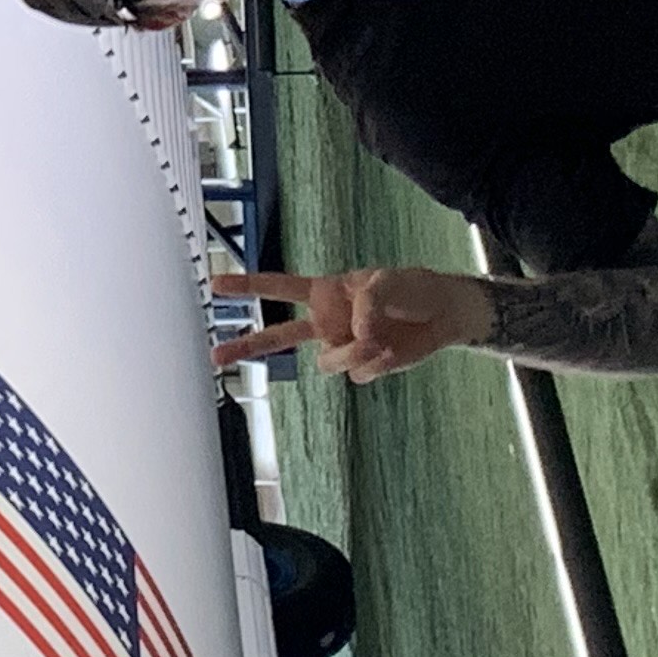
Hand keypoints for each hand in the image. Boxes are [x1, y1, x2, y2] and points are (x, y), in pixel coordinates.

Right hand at [218, 265, 495, 382]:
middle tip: (214, 354)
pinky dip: (375, 365)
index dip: (247, 286)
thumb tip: (356, 336)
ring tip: (380, 339)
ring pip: (327, 362)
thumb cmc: (411, 288)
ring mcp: (343, 346)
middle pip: (278, 336)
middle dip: (246, 344)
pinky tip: (391, 351)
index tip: (214, 284)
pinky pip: (357, 374)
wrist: (443, 315)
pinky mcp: (363, 367)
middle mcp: (327, 321)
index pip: (278, 287)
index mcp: (325, 291)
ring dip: (353, 353)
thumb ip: (366, 304)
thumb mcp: (388, 282)